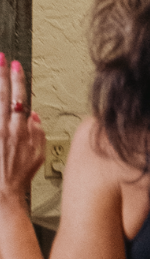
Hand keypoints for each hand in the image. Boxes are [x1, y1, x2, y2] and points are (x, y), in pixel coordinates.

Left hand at [0, 55, 44, 207]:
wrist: (0, 194)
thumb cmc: (18, 177)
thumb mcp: (37, 156)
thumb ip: (37, 133)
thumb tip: (33, 116)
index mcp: (20, 129)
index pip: (20, 97)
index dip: (17, 80)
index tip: (15, 65)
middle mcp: (4, 127)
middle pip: (3, 95)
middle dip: (1, 74)